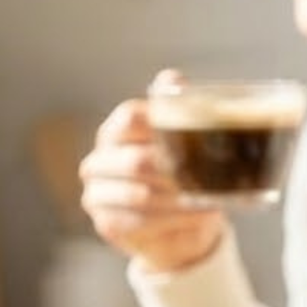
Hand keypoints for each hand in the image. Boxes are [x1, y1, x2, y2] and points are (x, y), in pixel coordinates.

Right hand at [79, 83, 224, 273]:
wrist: (177, 227)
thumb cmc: (179, 176)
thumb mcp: (183, 140)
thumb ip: (178, 107)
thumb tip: (172, 79)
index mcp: (114, 132)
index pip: (129, 118)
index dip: (162, 125)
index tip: (196, 138)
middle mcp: (98, 161)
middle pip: (136, 161)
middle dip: (176, 171)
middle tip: (208, 176)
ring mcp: (96, 194)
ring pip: (141, 195)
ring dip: (180, 199)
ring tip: (210, 199)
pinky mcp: (106, 223)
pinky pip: (140, 222)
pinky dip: (176, 220)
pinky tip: (199, 216)